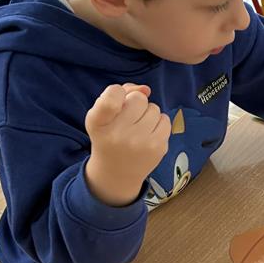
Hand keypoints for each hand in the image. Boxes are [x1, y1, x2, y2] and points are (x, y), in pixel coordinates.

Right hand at [84, 84, 169, 205]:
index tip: (115, 103)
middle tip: (128, 119)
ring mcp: (139, 142)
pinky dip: (158, 123)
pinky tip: (147, 134)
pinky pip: (165, 120)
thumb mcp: (102, 114)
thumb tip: (146, 89)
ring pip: (154, 108)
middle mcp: (118, 134)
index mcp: (98, 123)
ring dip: (147, 114)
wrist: (116, 173)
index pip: (113, 94)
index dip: (118, 92)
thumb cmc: (109, 135)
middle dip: (136, 103)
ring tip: (137, 128)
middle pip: (139, 98)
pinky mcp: (157, 148)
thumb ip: (120, 93)